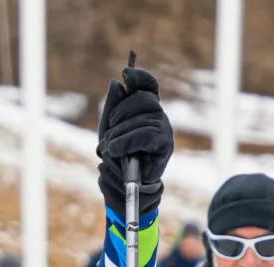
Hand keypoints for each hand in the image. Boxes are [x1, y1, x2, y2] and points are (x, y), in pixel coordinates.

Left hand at [96, 66, 173, 214]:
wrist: (126, 185)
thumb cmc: (118, 158)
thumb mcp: (108, 130)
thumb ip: (112, 107)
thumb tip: (116, 82)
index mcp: (145, 110)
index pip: (148, 85)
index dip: (140, 77)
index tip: (126, 73)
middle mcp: (158, 116)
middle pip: (142, 98)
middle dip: (118, 115)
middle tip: (109, 136)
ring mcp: (164, 129)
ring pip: (140, 119)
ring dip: (118, 136)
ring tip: (111, 150)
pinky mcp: (165, 145)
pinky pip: (145, 134)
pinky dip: (126, 142)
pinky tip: (117, 151)